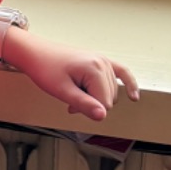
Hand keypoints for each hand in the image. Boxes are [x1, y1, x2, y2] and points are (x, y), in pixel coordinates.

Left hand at [8, 33, 139, 122]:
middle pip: (108, 99)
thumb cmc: (45, 69)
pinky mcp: (101, 61)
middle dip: (91, 104)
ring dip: (94, 97)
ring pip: (110, 93)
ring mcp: (104, 61)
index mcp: (95, 69)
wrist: (35, 53)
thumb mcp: (61, 91)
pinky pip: (122, 73)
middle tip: (70, 98)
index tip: (69, 105)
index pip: (104, 105)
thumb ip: (83, 104)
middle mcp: (103, 63)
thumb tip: (103, 116)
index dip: (87, 109)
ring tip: (75, 91)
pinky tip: (134, 97)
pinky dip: (128, 85)